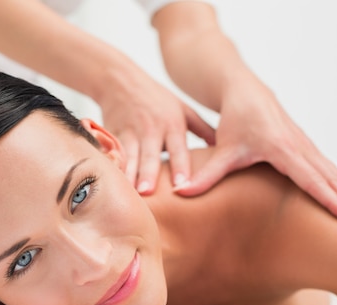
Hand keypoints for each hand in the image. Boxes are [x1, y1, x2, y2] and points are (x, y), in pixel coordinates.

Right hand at [97, 69, 214, 194]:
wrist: (120, 80)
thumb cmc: (156, 98)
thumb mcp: (183, 109)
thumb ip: (203, 130)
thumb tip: (225, 150)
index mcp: (172, 124)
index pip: (178, 149)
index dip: (180, 167)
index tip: (182, 185)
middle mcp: (151, 129)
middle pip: (151, 155)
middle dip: (149, 174)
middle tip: (148, 192)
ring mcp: (129, 132)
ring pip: (129, 156)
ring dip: (129, 175)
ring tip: (130, 193)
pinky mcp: (111, 133)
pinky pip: (111, 152)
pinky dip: (112, 167)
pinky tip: (112, 182)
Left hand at [173, 74, 336, 224]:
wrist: (244, 90)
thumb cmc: (233, 120)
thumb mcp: (221, 149)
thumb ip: (205, 174)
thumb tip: (181, 193)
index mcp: (282, 147)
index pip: (310, 178)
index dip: (330, 198)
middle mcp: (300, 146)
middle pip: (331, 177)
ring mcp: (306, 145)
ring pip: (335, 173)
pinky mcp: (306, 146)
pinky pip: (329, 169)